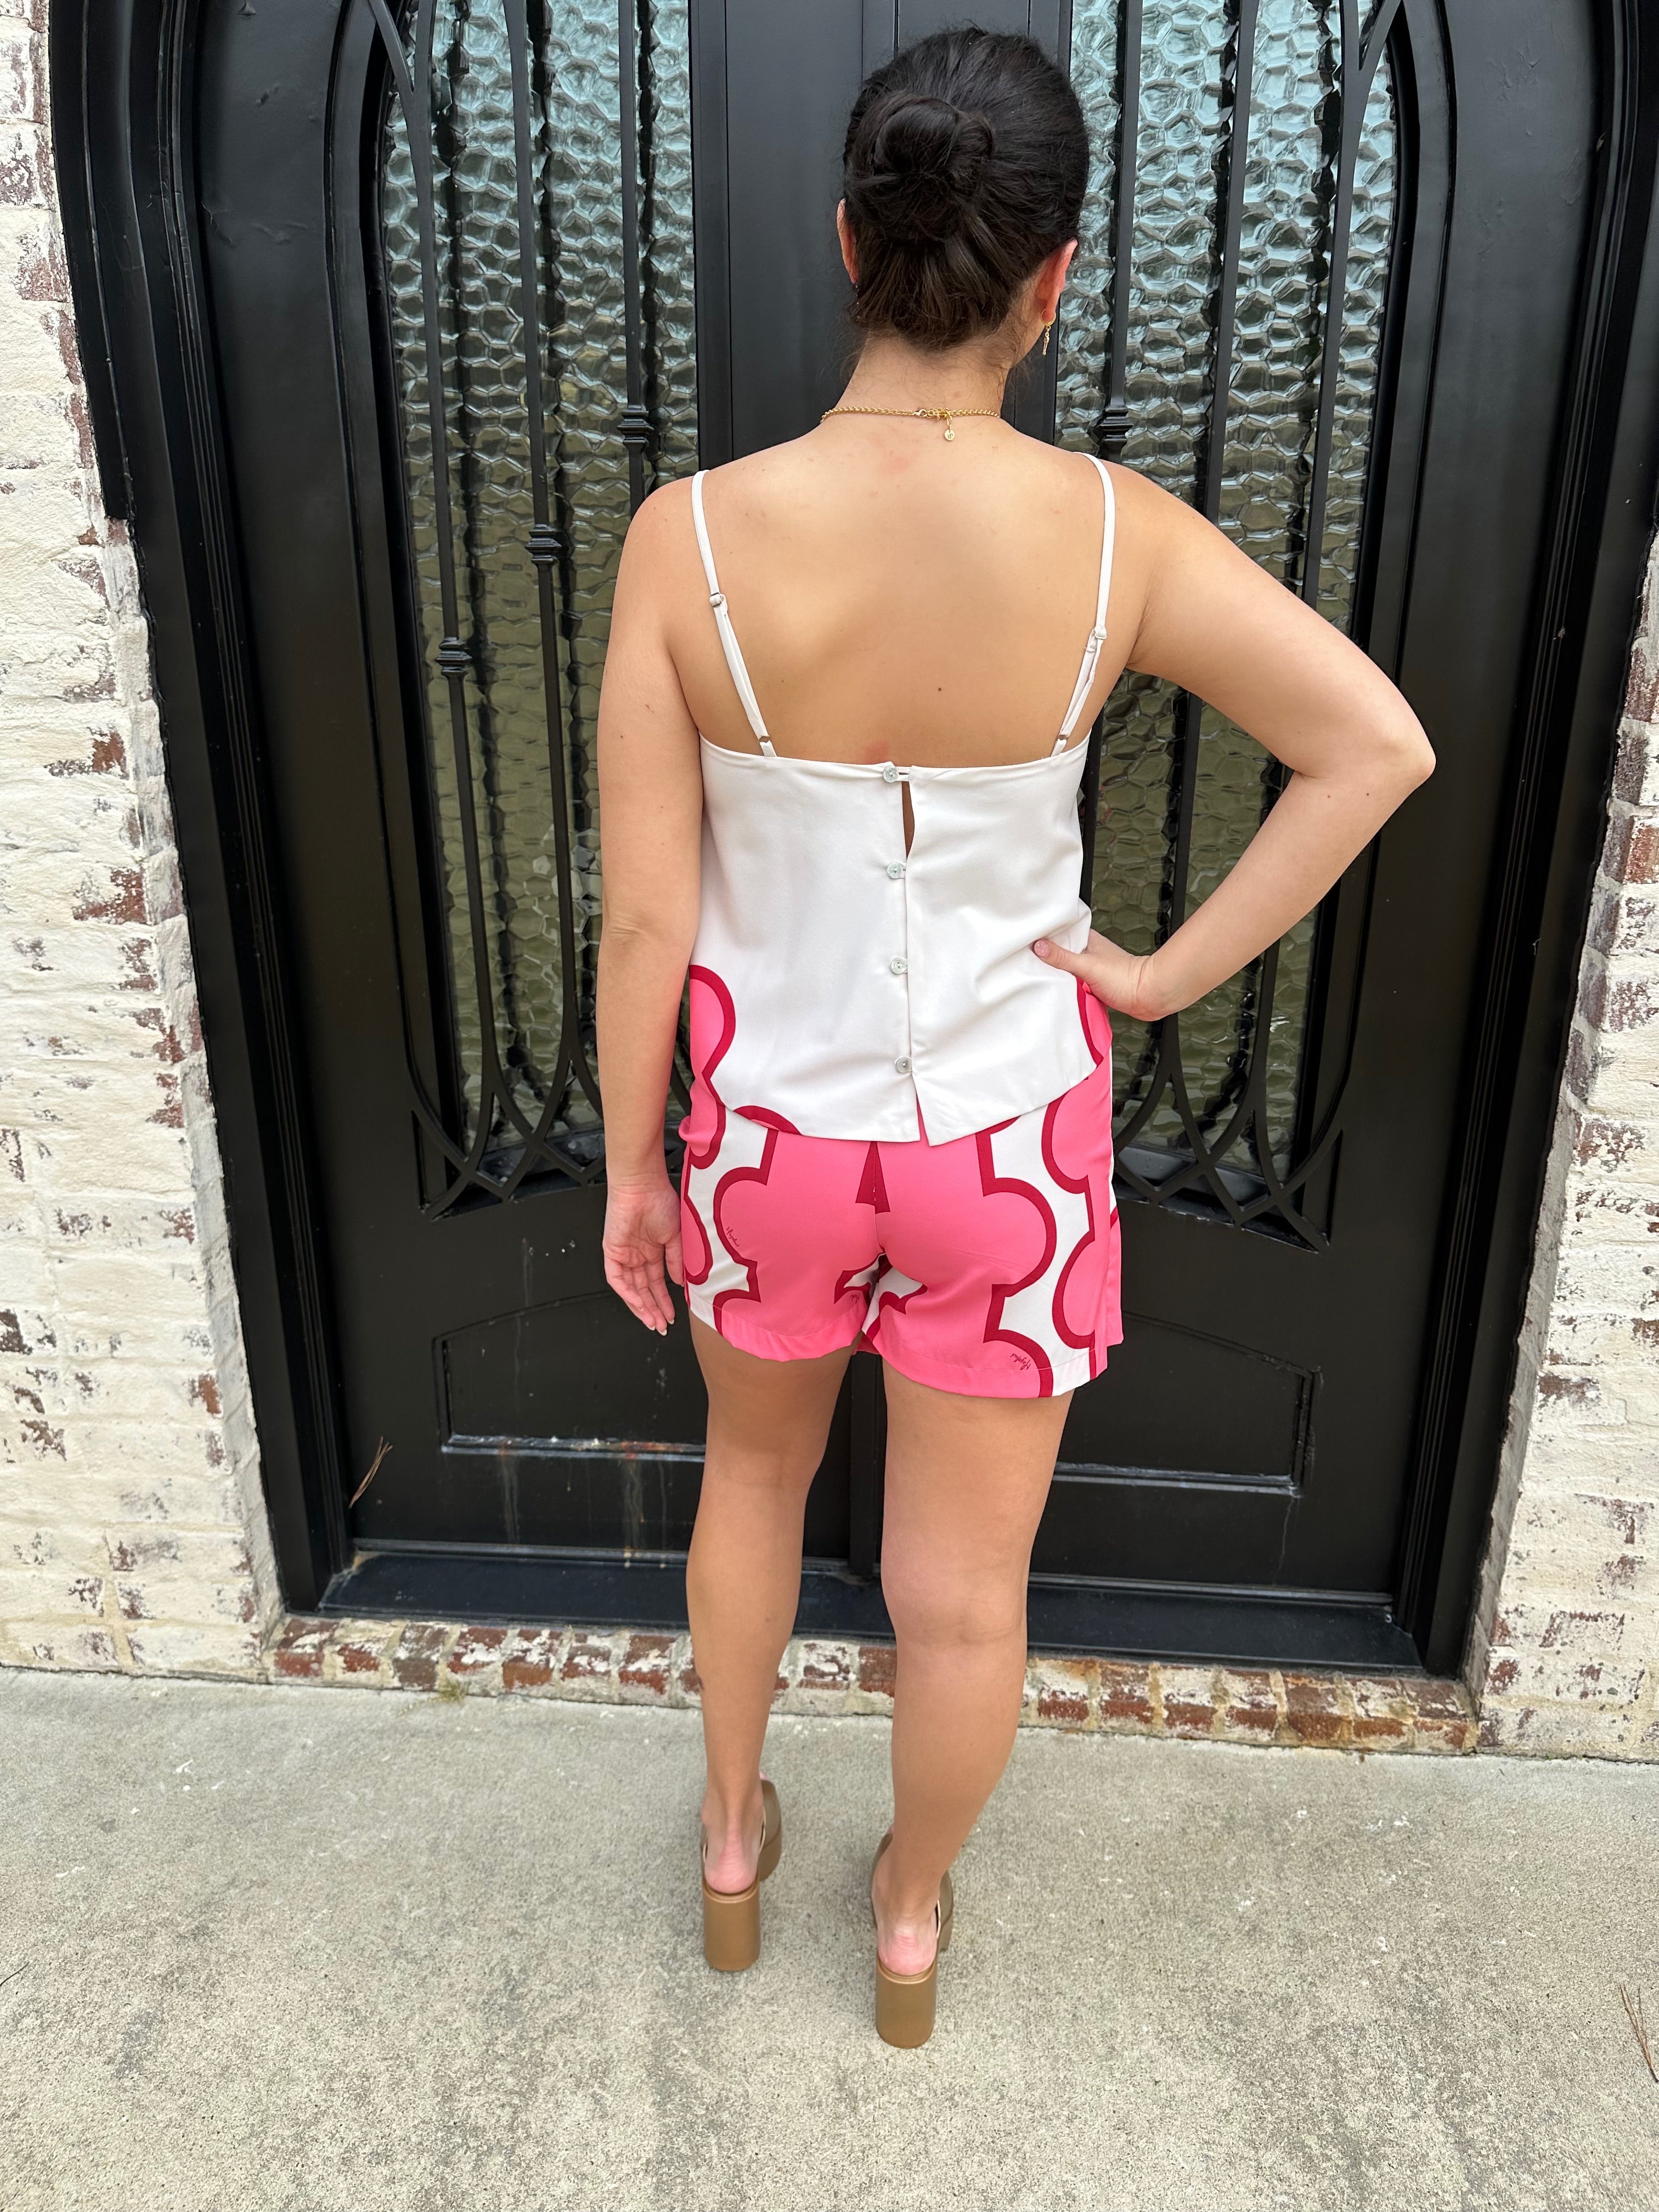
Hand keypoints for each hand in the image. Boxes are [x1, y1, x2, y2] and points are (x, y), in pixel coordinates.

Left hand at [602, 1173, 684, 1333]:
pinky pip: (617, 1279)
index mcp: (653, 1250)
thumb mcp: (676, 1236)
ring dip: (642, 1307)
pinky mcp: (612, 1252)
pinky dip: (628, 1293)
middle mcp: (637, 1255)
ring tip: (653, 1321)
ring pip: (630, 1289)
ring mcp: (624, 1254)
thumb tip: (680, 1283)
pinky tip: (640, 1304)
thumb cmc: (660, 1200)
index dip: (664, 1301)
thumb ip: (677, 1261)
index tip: (672, 1315)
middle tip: (661, 1326)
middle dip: (653, 1309)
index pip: (656, 1283)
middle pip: (643, 1290)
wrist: (642, 1185)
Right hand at [1033, 929, 1174, 1021]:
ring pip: (1066, 969)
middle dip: (1047, 958)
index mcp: (1088, 940)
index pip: (1060, 932)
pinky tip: (1057, 990)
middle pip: (1060, 952)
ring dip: (1057, 974)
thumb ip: (1063, 957)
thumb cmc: (1126, 978)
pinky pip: (1073, 983)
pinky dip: (1066, 987)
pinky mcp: (1093, 984)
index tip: (1026, 940)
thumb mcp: (1088, 965)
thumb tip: (1039, 946)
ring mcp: (1091, 969)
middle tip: (1026, 961)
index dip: (1044, 936)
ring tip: (1039, 976)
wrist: (1147, 997)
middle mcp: (1088, 952)